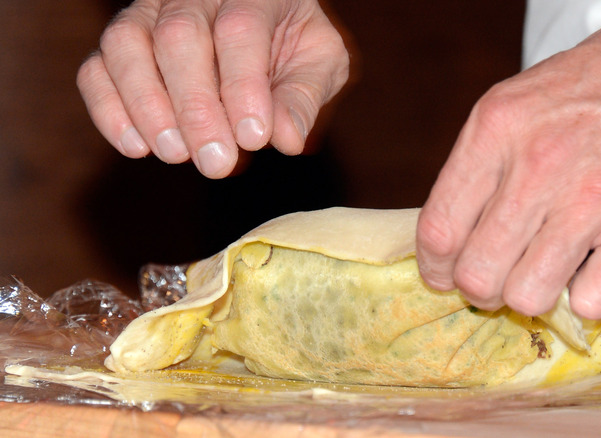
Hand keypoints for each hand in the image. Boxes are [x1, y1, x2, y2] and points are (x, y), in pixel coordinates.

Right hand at [78, 0, 348, 177]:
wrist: (264, 22)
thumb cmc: (292, 43)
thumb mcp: (319, 63)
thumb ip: (304, 97)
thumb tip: (286, 138)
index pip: (240, 29)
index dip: (243, 86)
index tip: (253, 138)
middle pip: (178, 37)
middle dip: (196, 107)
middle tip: (217, 161)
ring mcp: (149, 11)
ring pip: (126, 45)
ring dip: (148, 107)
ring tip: (177, 154)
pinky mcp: (122, 41)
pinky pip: (96, 68)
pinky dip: (109, 110)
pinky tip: (137, 147)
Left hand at [416, 0, 600, 318]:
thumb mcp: (520, 102)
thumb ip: (483, 165)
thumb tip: (453, 234)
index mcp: (498, 128)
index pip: (439, 229)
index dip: (434, 267)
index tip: (442, 274)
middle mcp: (540, 164)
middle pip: (478, 274)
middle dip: (481, 288)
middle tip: (497, 278)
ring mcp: (594, 199)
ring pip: (528, 296)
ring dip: (533, 296)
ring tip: (547, 272)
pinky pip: (592, 303)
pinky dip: (588, 299)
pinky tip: (592, 270)